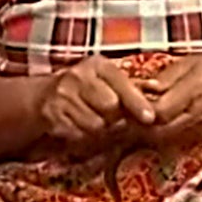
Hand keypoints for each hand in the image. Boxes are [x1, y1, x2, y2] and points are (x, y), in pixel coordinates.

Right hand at [35, 61, 149, 152]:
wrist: (42, 96)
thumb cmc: (86, 88)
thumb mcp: (107, 79)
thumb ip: (133, 86)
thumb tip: (158, 89)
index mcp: (97, 65)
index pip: (121, 84)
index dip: (137, 103)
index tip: (150, 118)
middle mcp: (78, 76)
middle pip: (110, 107)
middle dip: (116, 118)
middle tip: (113, 119)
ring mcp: (63, 95)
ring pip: (95, 124)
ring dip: (100, 130)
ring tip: (95, 121)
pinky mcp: (52, 115)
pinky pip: (78, 135)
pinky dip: (84, 136)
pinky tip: (80, 126)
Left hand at [122, 52, 201, 143]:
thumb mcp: (191, 63)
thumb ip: (165, 77)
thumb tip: (138, 89)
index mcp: (194, 91)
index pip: (159, 110)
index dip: (137, 110)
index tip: (122, 101)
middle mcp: (196, 116)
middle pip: (157, 131)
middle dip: (135, 126)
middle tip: (119, 116)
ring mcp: (197, 131)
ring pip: (161, 140)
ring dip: (142, 134)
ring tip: (128, 121)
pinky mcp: (197, 139)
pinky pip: (170, 142)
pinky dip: (154, 137)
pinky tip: (145, 127)